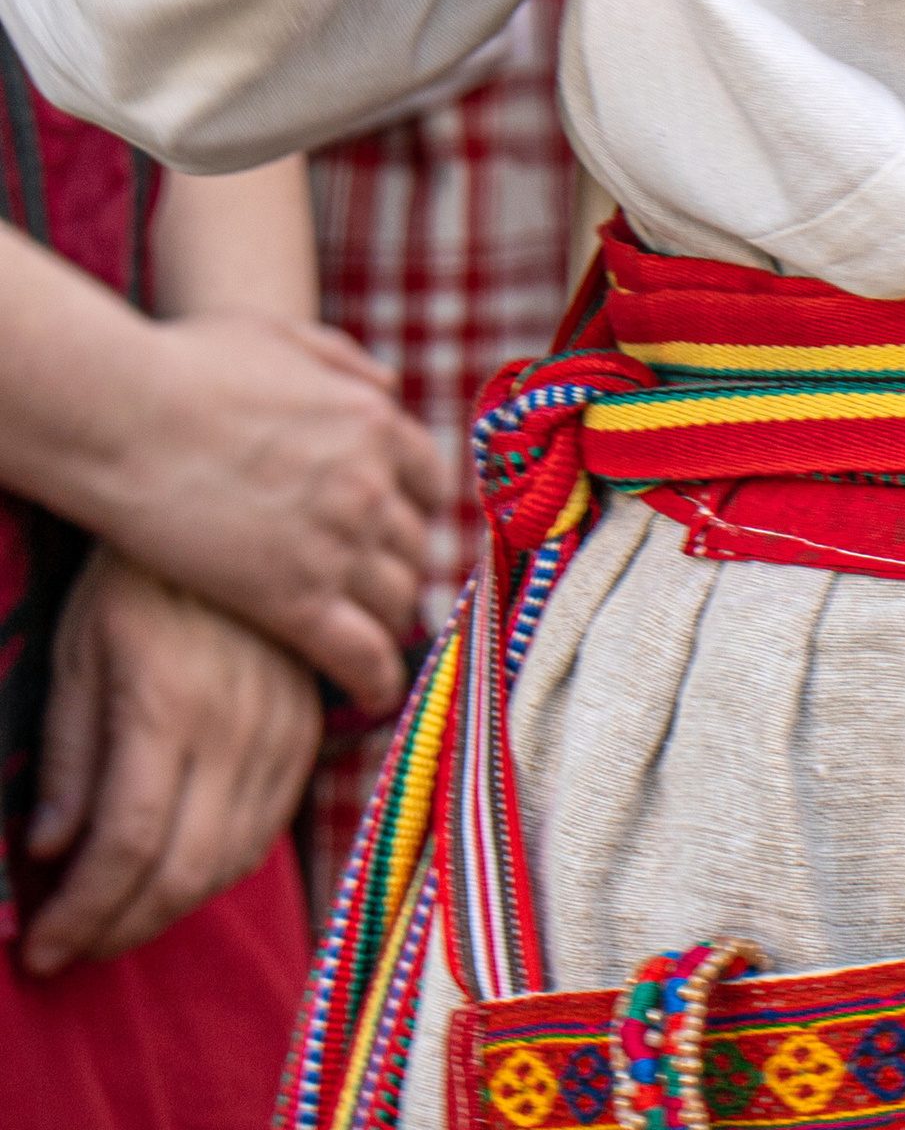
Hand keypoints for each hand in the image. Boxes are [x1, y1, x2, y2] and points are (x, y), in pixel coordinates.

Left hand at [19, 551, 320, 973]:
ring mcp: (283, 727)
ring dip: (170, 907)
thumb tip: (53, 848)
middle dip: (121, 928)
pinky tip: (178, 869)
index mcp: (170, 704)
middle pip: (186, 871)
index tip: (41, 949)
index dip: (82, 914)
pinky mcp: (309, 725)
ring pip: (233, 858)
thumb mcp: (79, 651)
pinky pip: (270, 825)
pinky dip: (221, 868)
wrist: (238, 509)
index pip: (127, 845)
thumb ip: (71, 753)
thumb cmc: (137, 578)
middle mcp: (237, 725)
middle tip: (74, 946)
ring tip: (117, 917)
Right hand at [84, 309, 437, 714]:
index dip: (412, 510)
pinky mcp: (292, 600)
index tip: (392, 530)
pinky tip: (374, 696)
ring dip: (387, 620)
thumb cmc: (188, 366)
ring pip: (395, 598)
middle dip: (398, 567)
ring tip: (368, 639)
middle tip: (374, 592)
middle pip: (413, 544)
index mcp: (374, 421)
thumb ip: (344, 362)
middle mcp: (370, 483)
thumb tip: (388, 385)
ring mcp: (335, 544)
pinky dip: (376, 679)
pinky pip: (360, 652)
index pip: (428, 481)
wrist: (128, 416)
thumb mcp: (282, 337)